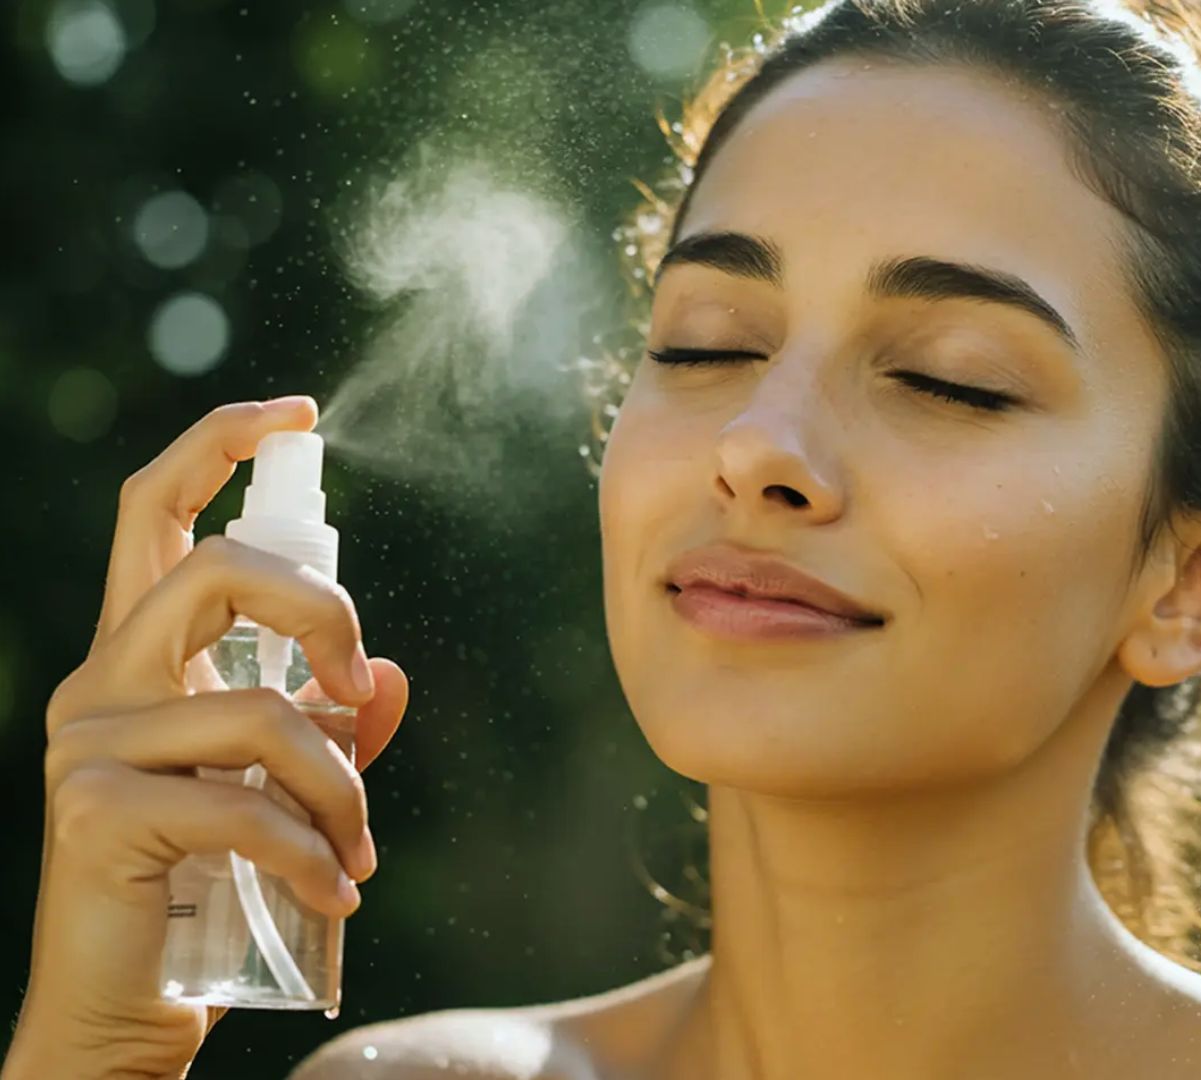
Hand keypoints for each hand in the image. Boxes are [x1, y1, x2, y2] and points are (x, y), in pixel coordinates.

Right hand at [2, 398, 409, 1078]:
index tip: (298, 409)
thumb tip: (386, 669)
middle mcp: (99, 684)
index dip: (218, 442)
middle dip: (320, 609)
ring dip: (340, 786)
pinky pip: (248, 804)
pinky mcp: (95, 813)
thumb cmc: (209, 886)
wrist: (128, 1006)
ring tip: (357, 852)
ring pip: (261, 709)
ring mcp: (87, 746)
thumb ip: (327, 723)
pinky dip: (313, 850)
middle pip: (216, 570)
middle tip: (359, 681)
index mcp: (139, 659)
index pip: (153, 513)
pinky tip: (337, 893)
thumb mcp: (279, 788)